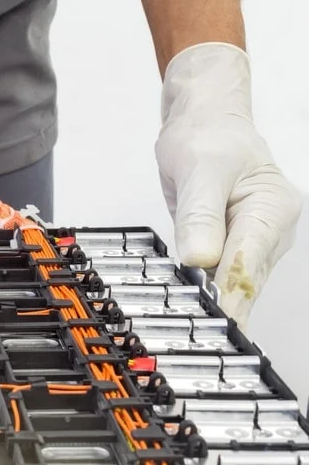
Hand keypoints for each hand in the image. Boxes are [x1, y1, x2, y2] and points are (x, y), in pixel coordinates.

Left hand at [156, 42, 301, 329]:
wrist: (205, 122)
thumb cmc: (207, 136)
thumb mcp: (198, 168)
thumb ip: (199, 214)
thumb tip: (200, 258)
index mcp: (271, 208)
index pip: (247, 262)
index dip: (228, 296)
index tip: (214, 324)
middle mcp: (270, 229)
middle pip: (245, 280)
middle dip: (223, 310)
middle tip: (198, 342)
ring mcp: (254, 240)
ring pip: (235, 283)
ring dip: (216, 307)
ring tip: (193, 335)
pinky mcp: (233, 245)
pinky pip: (221, 275)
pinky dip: (208, 293)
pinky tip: (193, 314)